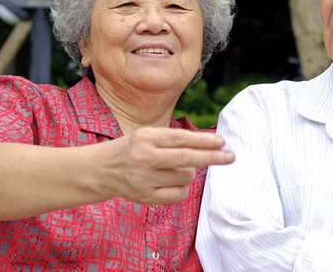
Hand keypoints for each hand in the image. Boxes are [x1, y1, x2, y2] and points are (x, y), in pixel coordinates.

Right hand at [103, 127, 233, 204]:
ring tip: (177, 168)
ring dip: (190, 172)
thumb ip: (174, 139)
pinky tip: (173, 181)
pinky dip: (183, 187)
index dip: (204, 141)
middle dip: (212, 158)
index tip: (222, 142)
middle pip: (186, 159)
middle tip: (230, 156)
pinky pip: (178, 194)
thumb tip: (210, 144)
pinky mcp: (145, 197)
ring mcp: (144, 179)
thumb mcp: (148, 135)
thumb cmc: (133, 149)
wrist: (102, 170)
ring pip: (185, 177)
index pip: (181, 139)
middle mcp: (144, 158)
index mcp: (146, 138)